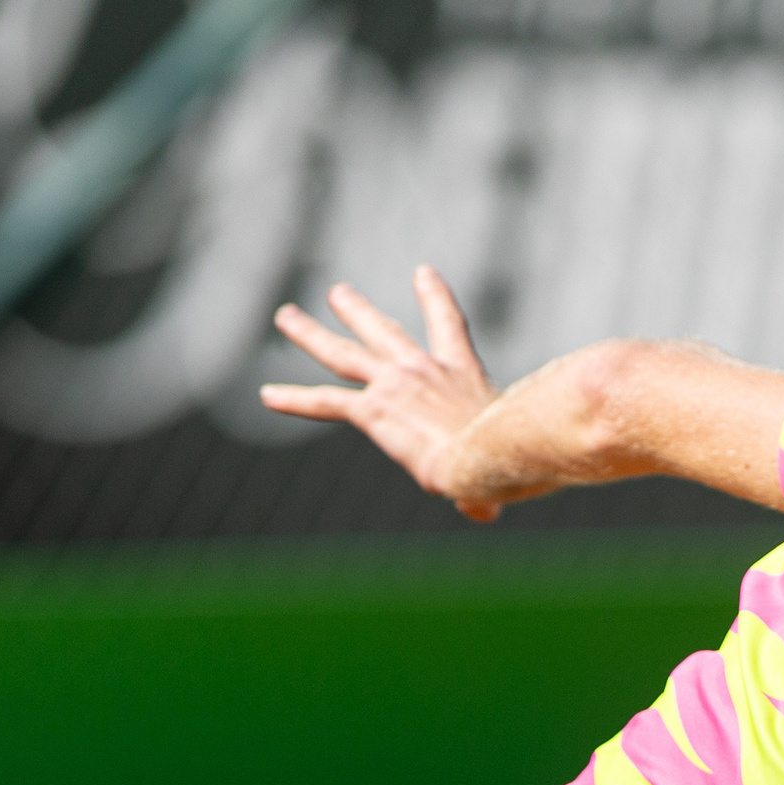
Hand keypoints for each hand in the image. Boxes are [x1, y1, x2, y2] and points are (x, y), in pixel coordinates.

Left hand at [261, 268, 512, 519]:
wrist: (493, 453)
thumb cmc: (516, 456)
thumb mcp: (509, 458)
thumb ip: (483, 488)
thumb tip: (481, 513)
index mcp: (463, 372)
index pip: (449, 324)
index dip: (435, 296)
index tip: (423, 272)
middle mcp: (424, 370)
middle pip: (383, 331)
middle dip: (358, 310)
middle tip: (338, 292)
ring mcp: (395, 386)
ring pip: (343, 354)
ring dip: (310, 334)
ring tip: (285, 316)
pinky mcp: (374, 411)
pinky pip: (325, 402)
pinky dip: (294, 398)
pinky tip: (267, 395)